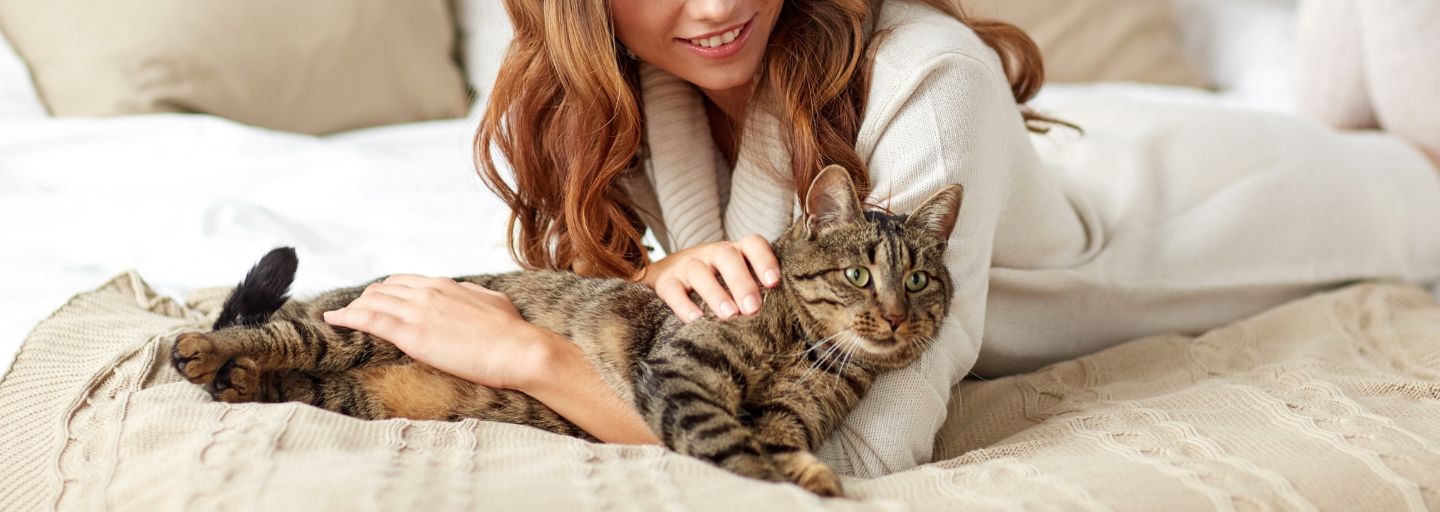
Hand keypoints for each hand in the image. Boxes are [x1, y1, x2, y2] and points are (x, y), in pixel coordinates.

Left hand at [322, 275, 550, 390]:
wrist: (520, 350)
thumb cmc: (513, 332)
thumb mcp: (492, 301)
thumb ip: (471, 295)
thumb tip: (465, 294)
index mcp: (445, 285)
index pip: (404, 281)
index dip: (386, 290)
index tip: (377, 298)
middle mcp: (427, 293)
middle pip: (383, 290)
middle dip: (365, 299)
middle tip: (354, 310)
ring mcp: (418, 312)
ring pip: (372, 302)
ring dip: (353, 308)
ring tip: (339, 316)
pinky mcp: (412, 335)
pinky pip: (370, 321)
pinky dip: (348, 318)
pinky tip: (334, 319)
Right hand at [635, 234, 779, 322]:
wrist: (664, 275)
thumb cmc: (712, 282)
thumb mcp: (732, 279)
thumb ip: (753, 290)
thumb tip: (782, 315)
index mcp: (733, 251)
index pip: (752, 244)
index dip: (764, 259)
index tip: (774, 282)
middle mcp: (710, 254)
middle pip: (727, 257)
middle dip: (742, 282)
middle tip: (753, 308)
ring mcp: (686, 265)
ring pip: (699, 272)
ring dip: (716, 293)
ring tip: (729, 315)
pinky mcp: (665, 281)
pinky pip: (673, 290)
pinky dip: (684, 305)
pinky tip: (696, 319)